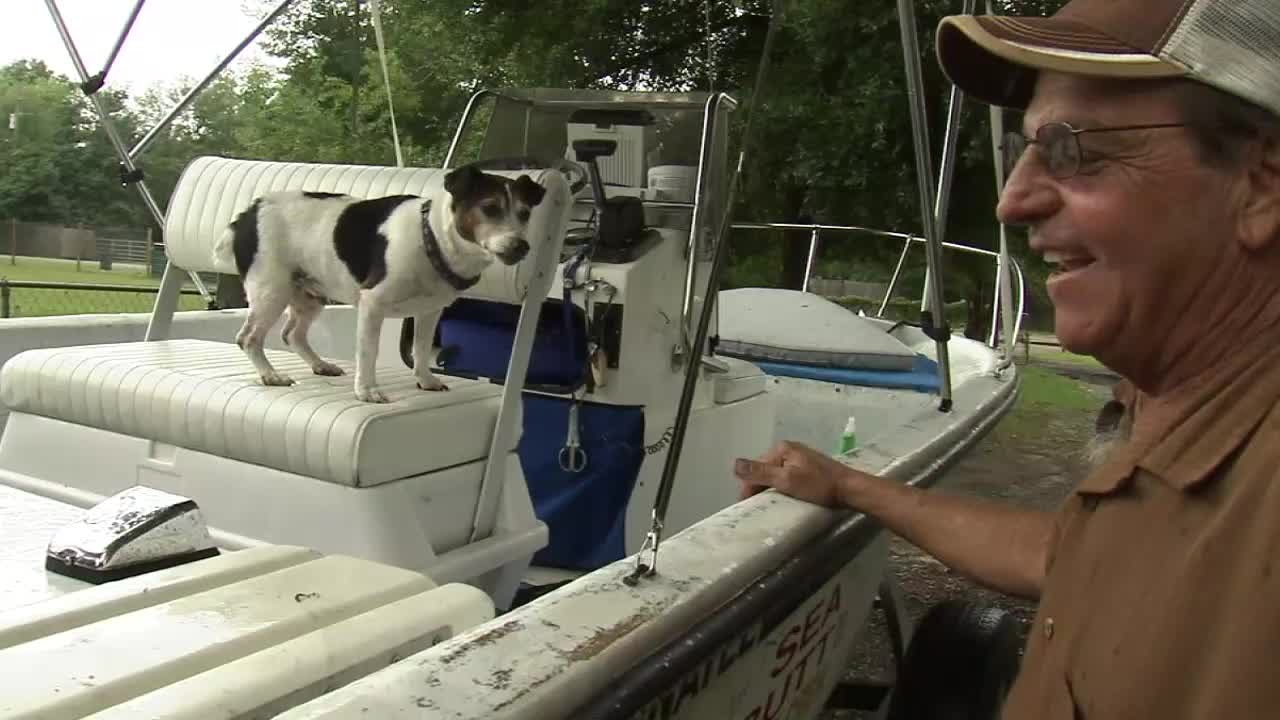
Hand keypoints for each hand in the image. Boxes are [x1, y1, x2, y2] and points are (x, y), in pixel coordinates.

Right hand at [734, 440, 862, 507]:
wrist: (850, 489)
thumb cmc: (819, 485)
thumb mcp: (787, 480)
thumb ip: (760, 473)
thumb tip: (734, 464)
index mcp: (782, 449)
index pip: (756, 467)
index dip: (749, 486)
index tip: (747, 506)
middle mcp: (789, 449)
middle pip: (765, 469)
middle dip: (759, 487)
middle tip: (758, 508)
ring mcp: (800, 458)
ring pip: (776, 474)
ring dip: (771, 488)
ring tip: (770, 505)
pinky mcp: (809, 468)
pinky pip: (788, 477)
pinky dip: (783, 487)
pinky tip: (785, 497)